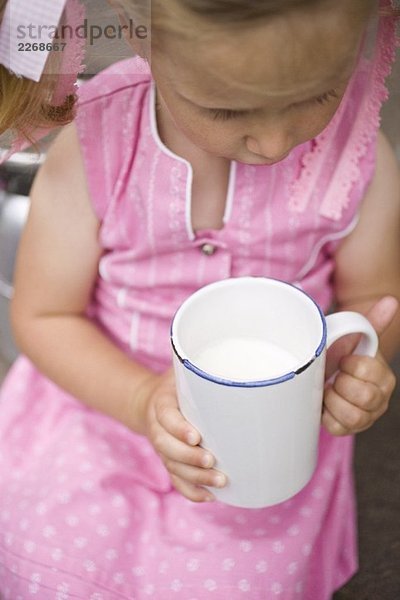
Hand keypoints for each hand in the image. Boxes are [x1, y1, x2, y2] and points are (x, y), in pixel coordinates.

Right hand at [142, 369, 226, 501]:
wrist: (150, 402)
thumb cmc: (177, 383)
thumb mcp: (183, 369)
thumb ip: (200, 367)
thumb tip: (239, 352)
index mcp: (161, 403)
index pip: (165, 417)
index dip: (178, 429)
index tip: (196, 436)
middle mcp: (158, 429)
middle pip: (167, 448)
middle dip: (189, 458)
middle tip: (213, 461)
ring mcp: (163, 448)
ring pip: (173, 468)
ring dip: (195, 478)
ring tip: (220, 482)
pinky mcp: (170, 461)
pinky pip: (177, 481)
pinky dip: (192, 491)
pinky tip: (210, 497)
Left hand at [322, 297, 397, 435]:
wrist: (329, 376)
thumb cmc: (342, 357)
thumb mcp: (354, 339)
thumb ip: (371, 322)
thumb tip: (391, 301)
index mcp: (384, 377)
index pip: (368, 370)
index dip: (350, 364)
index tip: (343, 360)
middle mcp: (379, 399)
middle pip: (363, 396)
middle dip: (342, 383)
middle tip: (334, 376)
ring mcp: (365, 417)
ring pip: (352, 416)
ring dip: (333, 400)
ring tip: (328, 390)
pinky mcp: (347, 429)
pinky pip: (337, 428)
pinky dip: (326, 415)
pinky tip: (324, 404)